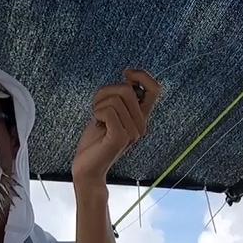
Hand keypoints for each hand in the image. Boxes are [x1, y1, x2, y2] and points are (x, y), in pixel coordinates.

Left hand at [72, 69, 161, 186]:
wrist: (87, 169)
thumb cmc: (95, 140)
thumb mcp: (107, 113)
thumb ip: (119, 97)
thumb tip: (128, 78)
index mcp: (141, 118)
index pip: (155, 89)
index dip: (143, 76)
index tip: (126, 74)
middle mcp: (141, 125)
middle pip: (127, 89)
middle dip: (105, 92)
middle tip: (98, 109)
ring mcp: (132, 132)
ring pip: (115, 99)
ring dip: (99, 105)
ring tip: (97, 120)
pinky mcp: (120, 138)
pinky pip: (108, 111)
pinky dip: (97, 113)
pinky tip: (97, 124)